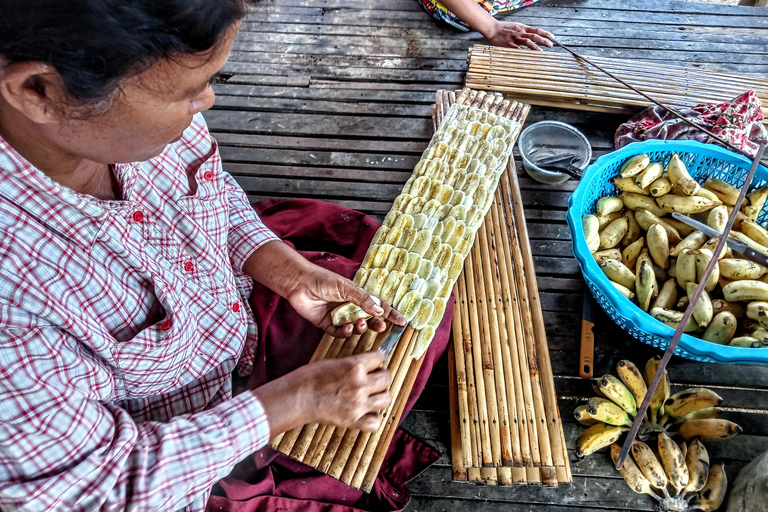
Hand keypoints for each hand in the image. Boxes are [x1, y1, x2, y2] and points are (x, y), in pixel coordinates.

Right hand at [254, 351, 392, 432]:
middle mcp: (360, 385)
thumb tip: (370, 364)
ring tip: (374, 393)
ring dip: (382, 395)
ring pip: (386, 399)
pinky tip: (368, 411)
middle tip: (375, 376)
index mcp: (354, 366)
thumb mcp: (335, 362)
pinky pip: (376, 422)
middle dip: (382, 375)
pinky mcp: (353, 420)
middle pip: (387, 378)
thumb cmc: (310, 377)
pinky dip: (374, 417)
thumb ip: (354, 364)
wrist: (297, 398)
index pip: (380, 357)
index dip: (378, 358)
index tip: (376, 360)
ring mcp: (358, 405)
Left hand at [286, 264, 404, 337]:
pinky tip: (346, 327)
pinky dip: (345, 333)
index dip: (390, 314)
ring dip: (361, 328)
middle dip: (376, 325)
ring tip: (360, 323)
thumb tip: (380, 310)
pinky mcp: (327, 325)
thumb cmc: (323, 280)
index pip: (378, 306)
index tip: (402, 321)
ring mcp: (339, 317)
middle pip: (369, 320)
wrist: (299, 283)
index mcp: (357, 296)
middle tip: (381, 327)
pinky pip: (340, 334)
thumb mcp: (346, 287)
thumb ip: (363, 299)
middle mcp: (350, 307)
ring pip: (356, 328)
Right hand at [483, 20, 553, 50]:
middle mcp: (520, 32)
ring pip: (528, 41)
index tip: (552, 37)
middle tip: (551, 45)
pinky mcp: (509, 44)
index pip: (536, 30)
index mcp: (522, 28)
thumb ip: (523, 31)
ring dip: (536, 47)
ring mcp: (515, 38)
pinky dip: (524, 53)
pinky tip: (528, 57)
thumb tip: (531, 36)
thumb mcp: (515, 26)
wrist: (492, 28)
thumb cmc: (502, 28)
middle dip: (544, 40)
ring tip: (542, 52)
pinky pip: (518, 49)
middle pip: (535, 36)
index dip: (545, 33)